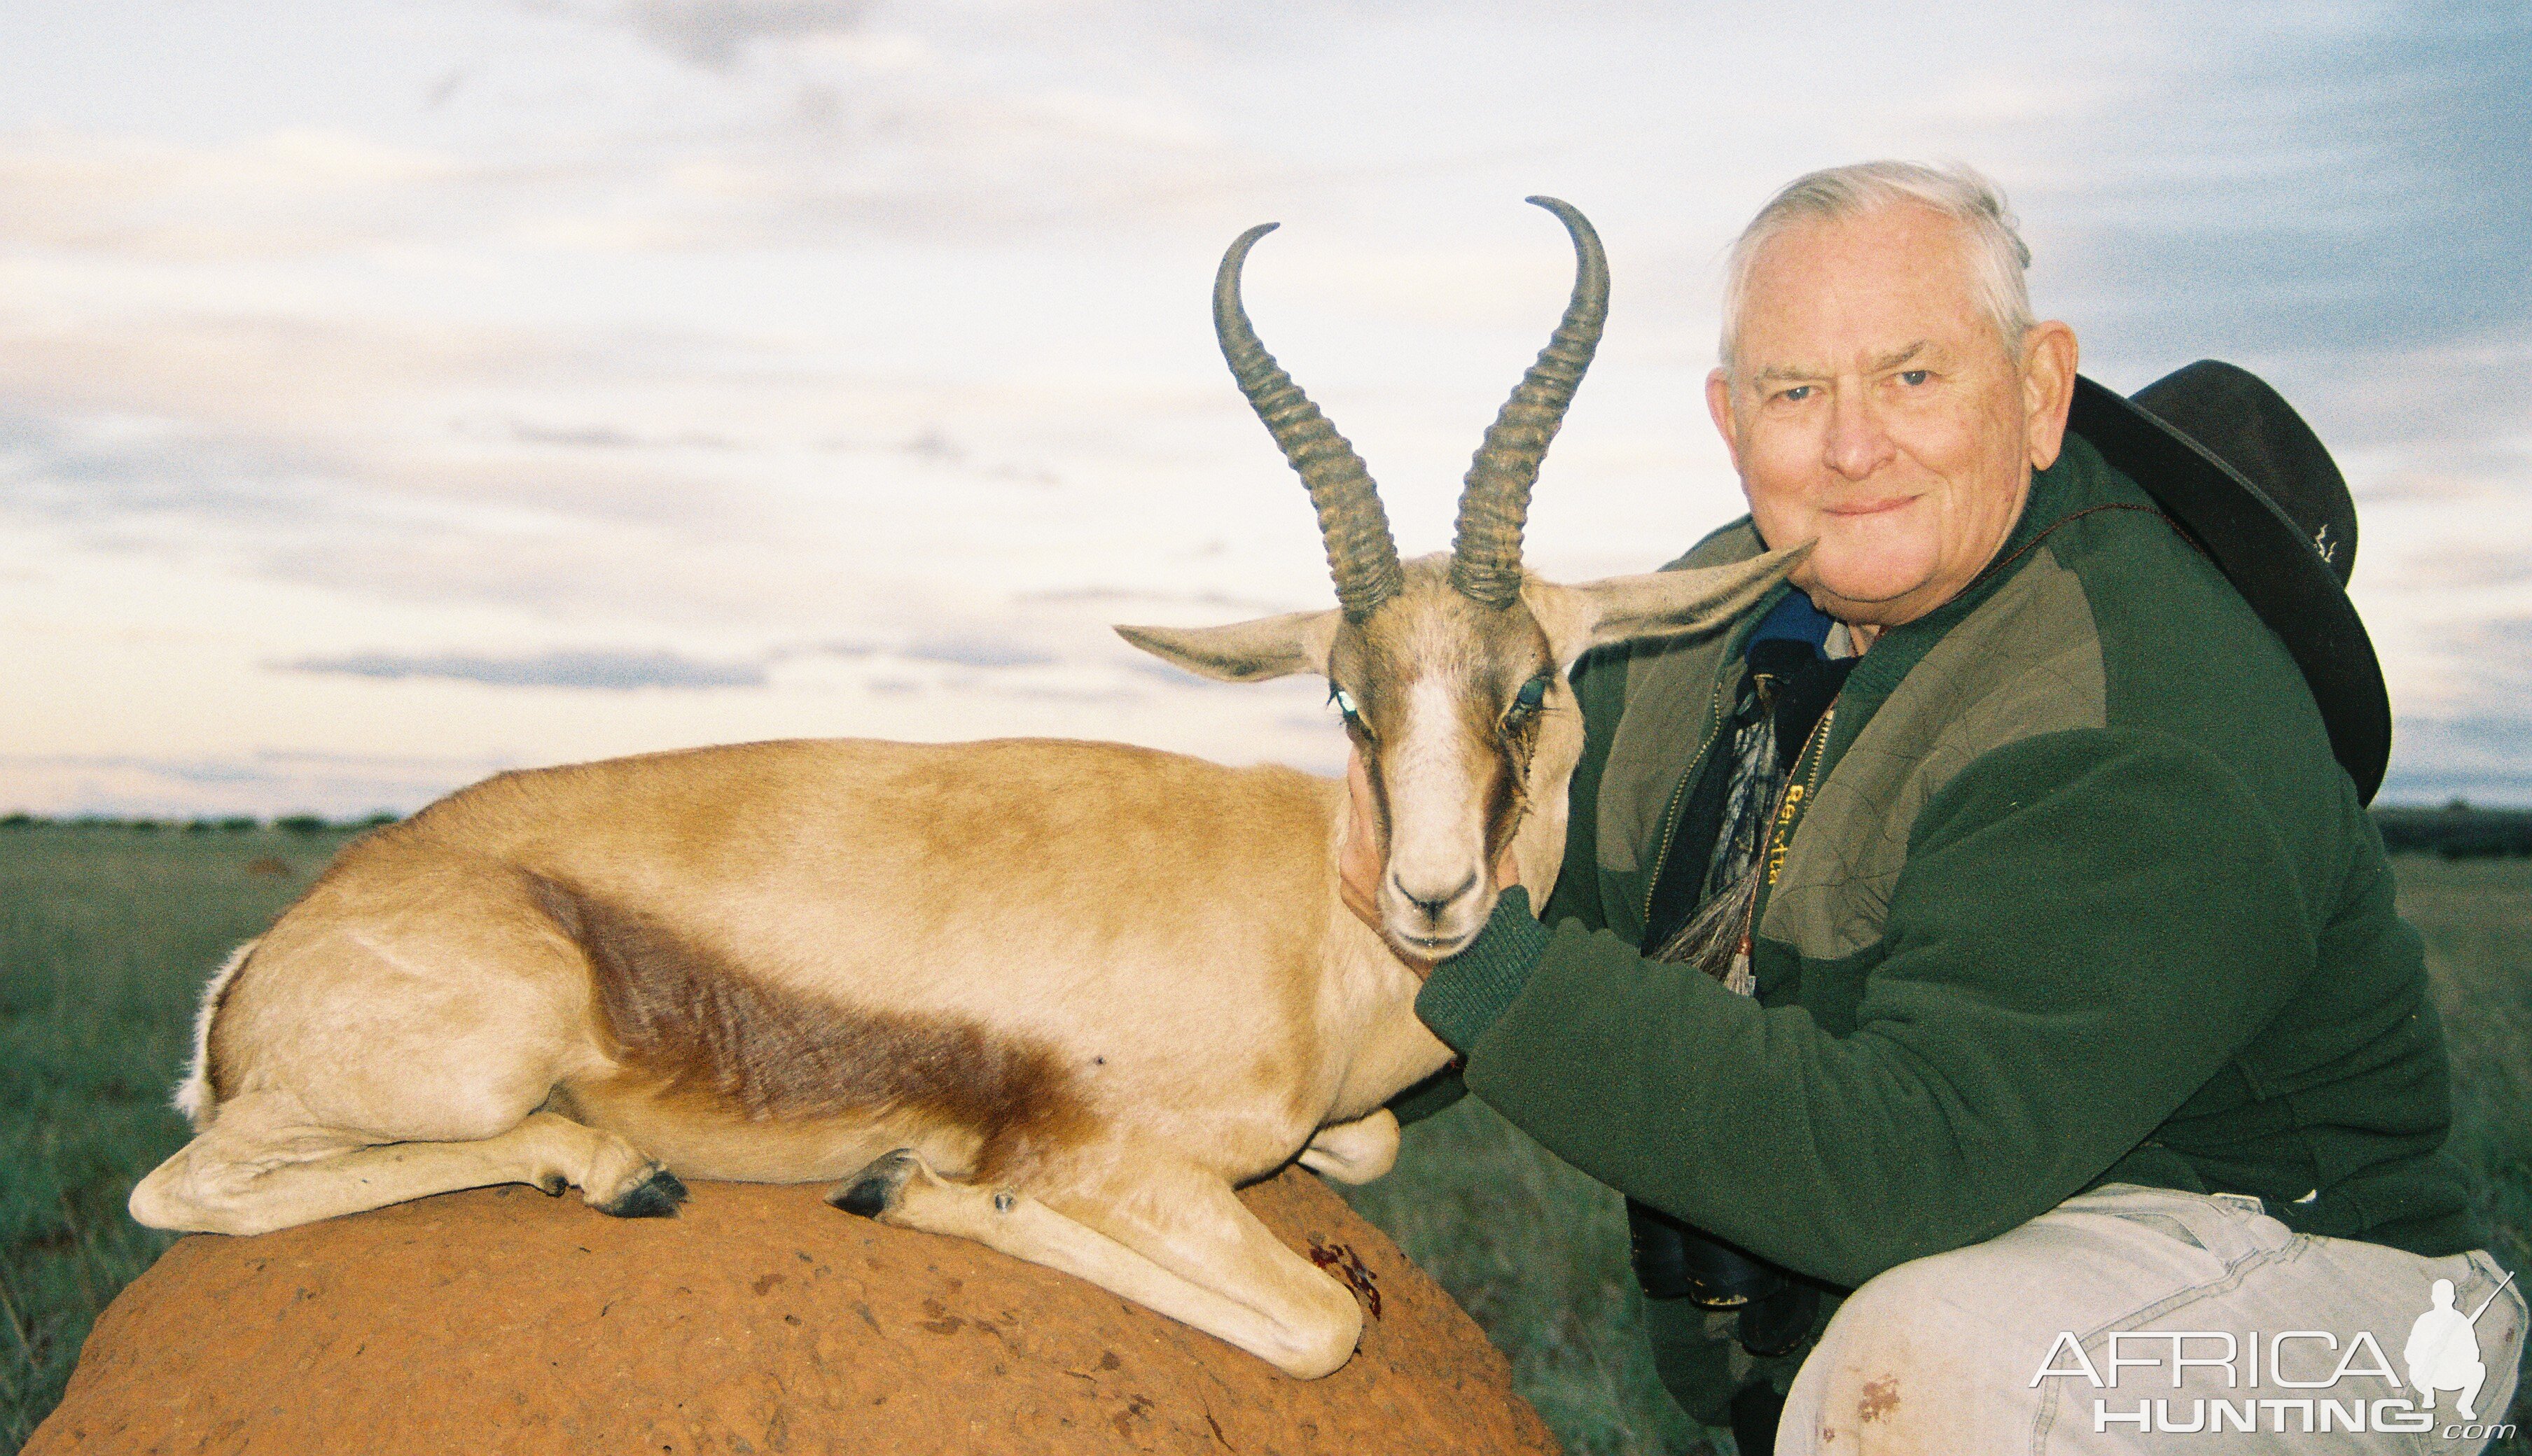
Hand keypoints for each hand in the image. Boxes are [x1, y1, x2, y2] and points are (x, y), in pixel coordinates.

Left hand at [1338, 748, 1521, 978]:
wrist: (1465, 969)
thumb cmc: (1480, 906)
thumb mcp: (1479, 850)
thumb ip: (1460, 813)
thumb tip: (1460, 772)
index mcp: (1380, 837)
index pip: (1363, 776)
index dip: (1373, 750)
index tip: (1385, 730)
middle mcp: (1356, 852)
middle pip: (1360, 795)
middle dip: (1383, 779)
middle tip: (1404, 758)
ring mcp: (1349, 874)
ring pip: (1360, 822)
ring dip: (1381, 811)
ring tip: (1409, 801)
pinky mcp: (1349, 891)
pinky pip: (1359, 849)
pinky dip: (1376, 841)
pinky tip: (1402, 842)